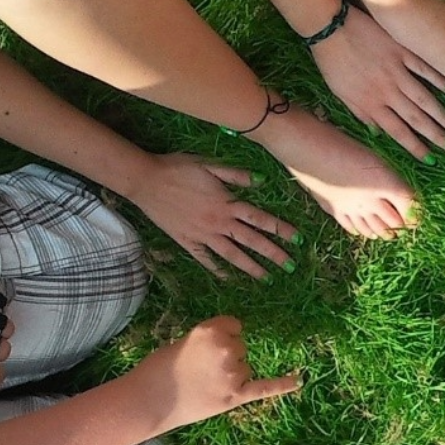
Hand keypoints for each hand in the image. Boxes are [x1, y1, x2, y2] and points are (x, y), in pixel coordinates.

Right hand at [124, 316, 301, 430]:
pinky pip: (266, 387)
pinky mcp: (236, 396)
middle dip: (226, 357)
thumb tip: (235, 343)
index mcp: (212, 329)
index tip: (207, 348)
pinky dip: (284, 384)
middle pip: (241, 347)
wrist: (148, 400)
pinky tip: (300, 380)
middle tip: (199, 370)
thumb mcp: (186, 341)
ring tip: (204, 384)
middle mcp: (227, 347)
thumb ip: (212, 341)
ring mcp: (233, 372)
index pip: (235, 326)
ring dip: (231, 375)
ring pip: (245, 368)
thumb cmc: (161, 368)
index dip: (223, 337)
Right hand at [127, 153, 298, 280]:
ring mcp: (202, 234)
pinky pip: (205, 259)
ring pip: (232, 254)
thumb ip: (236, 176)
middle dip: (273, 254)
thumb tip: (262, 181)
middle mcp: (219, 223)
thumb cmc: (178, 168)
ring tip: (266, 278)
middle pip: (251, 241)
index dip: (281, 230)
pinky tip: (228, 278)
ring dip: (251, 267)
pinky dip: (217, 269)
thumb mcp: (210, 166)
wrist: (146, 180)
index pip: (261, 219)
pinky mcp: (186, 241)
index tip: (298, 240)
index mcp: (227, 203)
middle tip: (290, 267)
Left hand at [310, 6, 444, 162]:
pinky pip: (423, 68)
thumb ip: (361, 113)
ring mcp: (396, 70)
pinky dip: (439, 80)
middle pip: (415, 118)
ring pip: (423, 97)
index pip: (397, 132)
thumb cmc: (331, 61)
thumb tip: (377, 133)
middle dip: (435, 135)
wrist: (329, 27)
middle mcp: (387, 91)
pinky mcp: (401, 51)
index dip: (415, 147)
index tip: (430, 159)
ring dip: (440, 114)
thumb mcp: (340, 93)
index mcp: (370, 104)